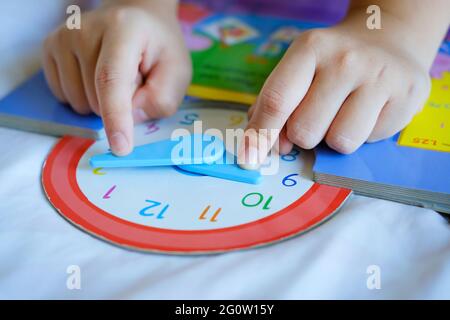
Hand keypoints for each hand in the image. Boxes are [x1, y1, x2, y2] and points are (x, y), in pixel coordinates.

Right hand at [42, 0, 191, 154]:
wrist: (135, 18)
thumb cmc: (158, 47)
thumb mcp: (177, 71)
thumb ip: (161, 98)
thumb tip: (129, 119)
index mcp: (123, 29)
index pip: (112, 79)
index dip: (116, 117)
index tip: (121, 148)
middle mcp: (84, 30)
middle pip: (97, 99)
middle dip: (121, 106)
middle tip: (136, 80)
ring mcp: (62, 38)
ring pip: (79, 104)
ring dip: (102, 103)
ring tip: (118, 76)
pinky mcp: (50, 49)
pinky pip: (64, 98)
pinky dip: (85, 98)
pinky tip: (97, 77)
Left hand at [239, 11, 431, 168]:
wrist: (388, 39)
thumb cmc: (331, 63)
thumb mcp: (298, 70)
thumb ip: (273, 105)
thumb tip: (260, 146)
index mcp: (310, 48)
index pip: (277, 100)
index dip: (260, 135)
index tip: (249, 159)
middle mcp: (346, 60)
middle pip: (305, 131)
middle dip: (305, 134)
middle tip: (318, 115)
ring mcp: (381, 77)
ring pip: (340, 143)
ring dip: (335, 137)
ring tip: (345, 112)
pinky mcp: (408, 96)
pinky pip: (370, 141)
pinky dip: (364, 133)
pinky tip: (370, 110)